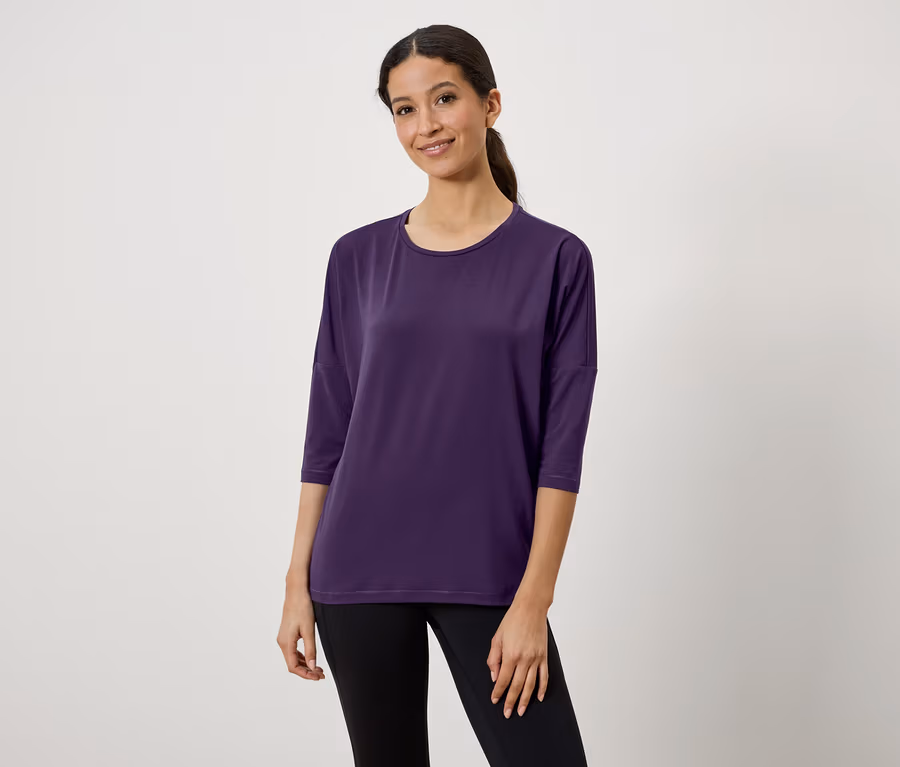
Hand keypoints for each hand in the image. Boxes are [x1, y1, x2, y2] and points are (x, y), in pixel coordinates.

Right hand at [276, 589, 325, 680]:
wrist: (296, 592)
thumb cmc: (302, 608)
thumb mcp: (309, 630)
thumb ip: (310, 650)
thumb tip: (313, 667)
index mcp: (286, 643)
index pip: (294, 667)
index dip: (305, 674)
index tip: (318, 677)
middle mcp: (282, 642)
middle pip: (293, 664)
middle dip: (307, 671)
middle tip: (321, 675)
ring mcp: (283, 638)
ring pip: (293, 658)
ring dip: (305, 665)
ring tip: (319, 669)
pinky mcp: (287, 634)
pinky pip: (293, 651)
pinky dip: (302, 657)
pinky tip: (311, 658)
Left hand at [486, 599, 548, 717]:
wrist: (530, 609)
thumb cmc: (512, 621)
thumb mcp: (497, 638)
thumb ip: (494, 659)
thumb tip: (494, 676)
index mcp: (510, 655)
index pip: (503, 679)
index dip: (498, 692)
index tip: (495, 700)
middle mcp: (524, 659)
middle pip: (516, 686)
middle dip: (511, 701)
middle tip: (508, 713)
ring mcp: (536, 659)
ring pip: (531, 685)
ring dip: (525, 699)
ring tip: (521, 711)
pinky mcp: (544, 656)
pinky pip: (544, 676)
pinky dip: (542, 688)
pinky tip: (540, 697)